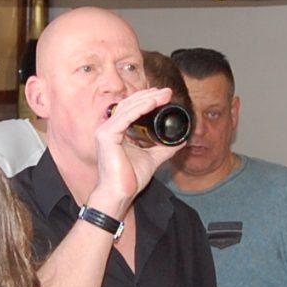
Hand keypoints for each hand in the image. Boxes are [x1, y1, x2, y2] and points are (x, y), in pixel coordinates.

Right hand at [88, 86, 180, 213]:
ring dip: (148, 99)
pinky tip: (152, 102)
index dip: (146, 99)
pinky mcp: (106, 136)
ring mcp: (105, 131)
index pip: (130, 109)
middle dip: (149, 96)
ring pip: (128, 108)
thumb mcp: (152, 159)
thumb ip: (164, 149)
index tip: (164, 96)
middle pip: (129, 105)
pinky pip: (125, 117)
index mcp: (116, 131)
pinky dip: (140, 108)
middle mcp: (108, 128)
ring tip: (164, 95)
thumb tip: (180, 141)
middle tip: (167, 92)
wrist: (120, 194)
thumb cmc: (130, 179)